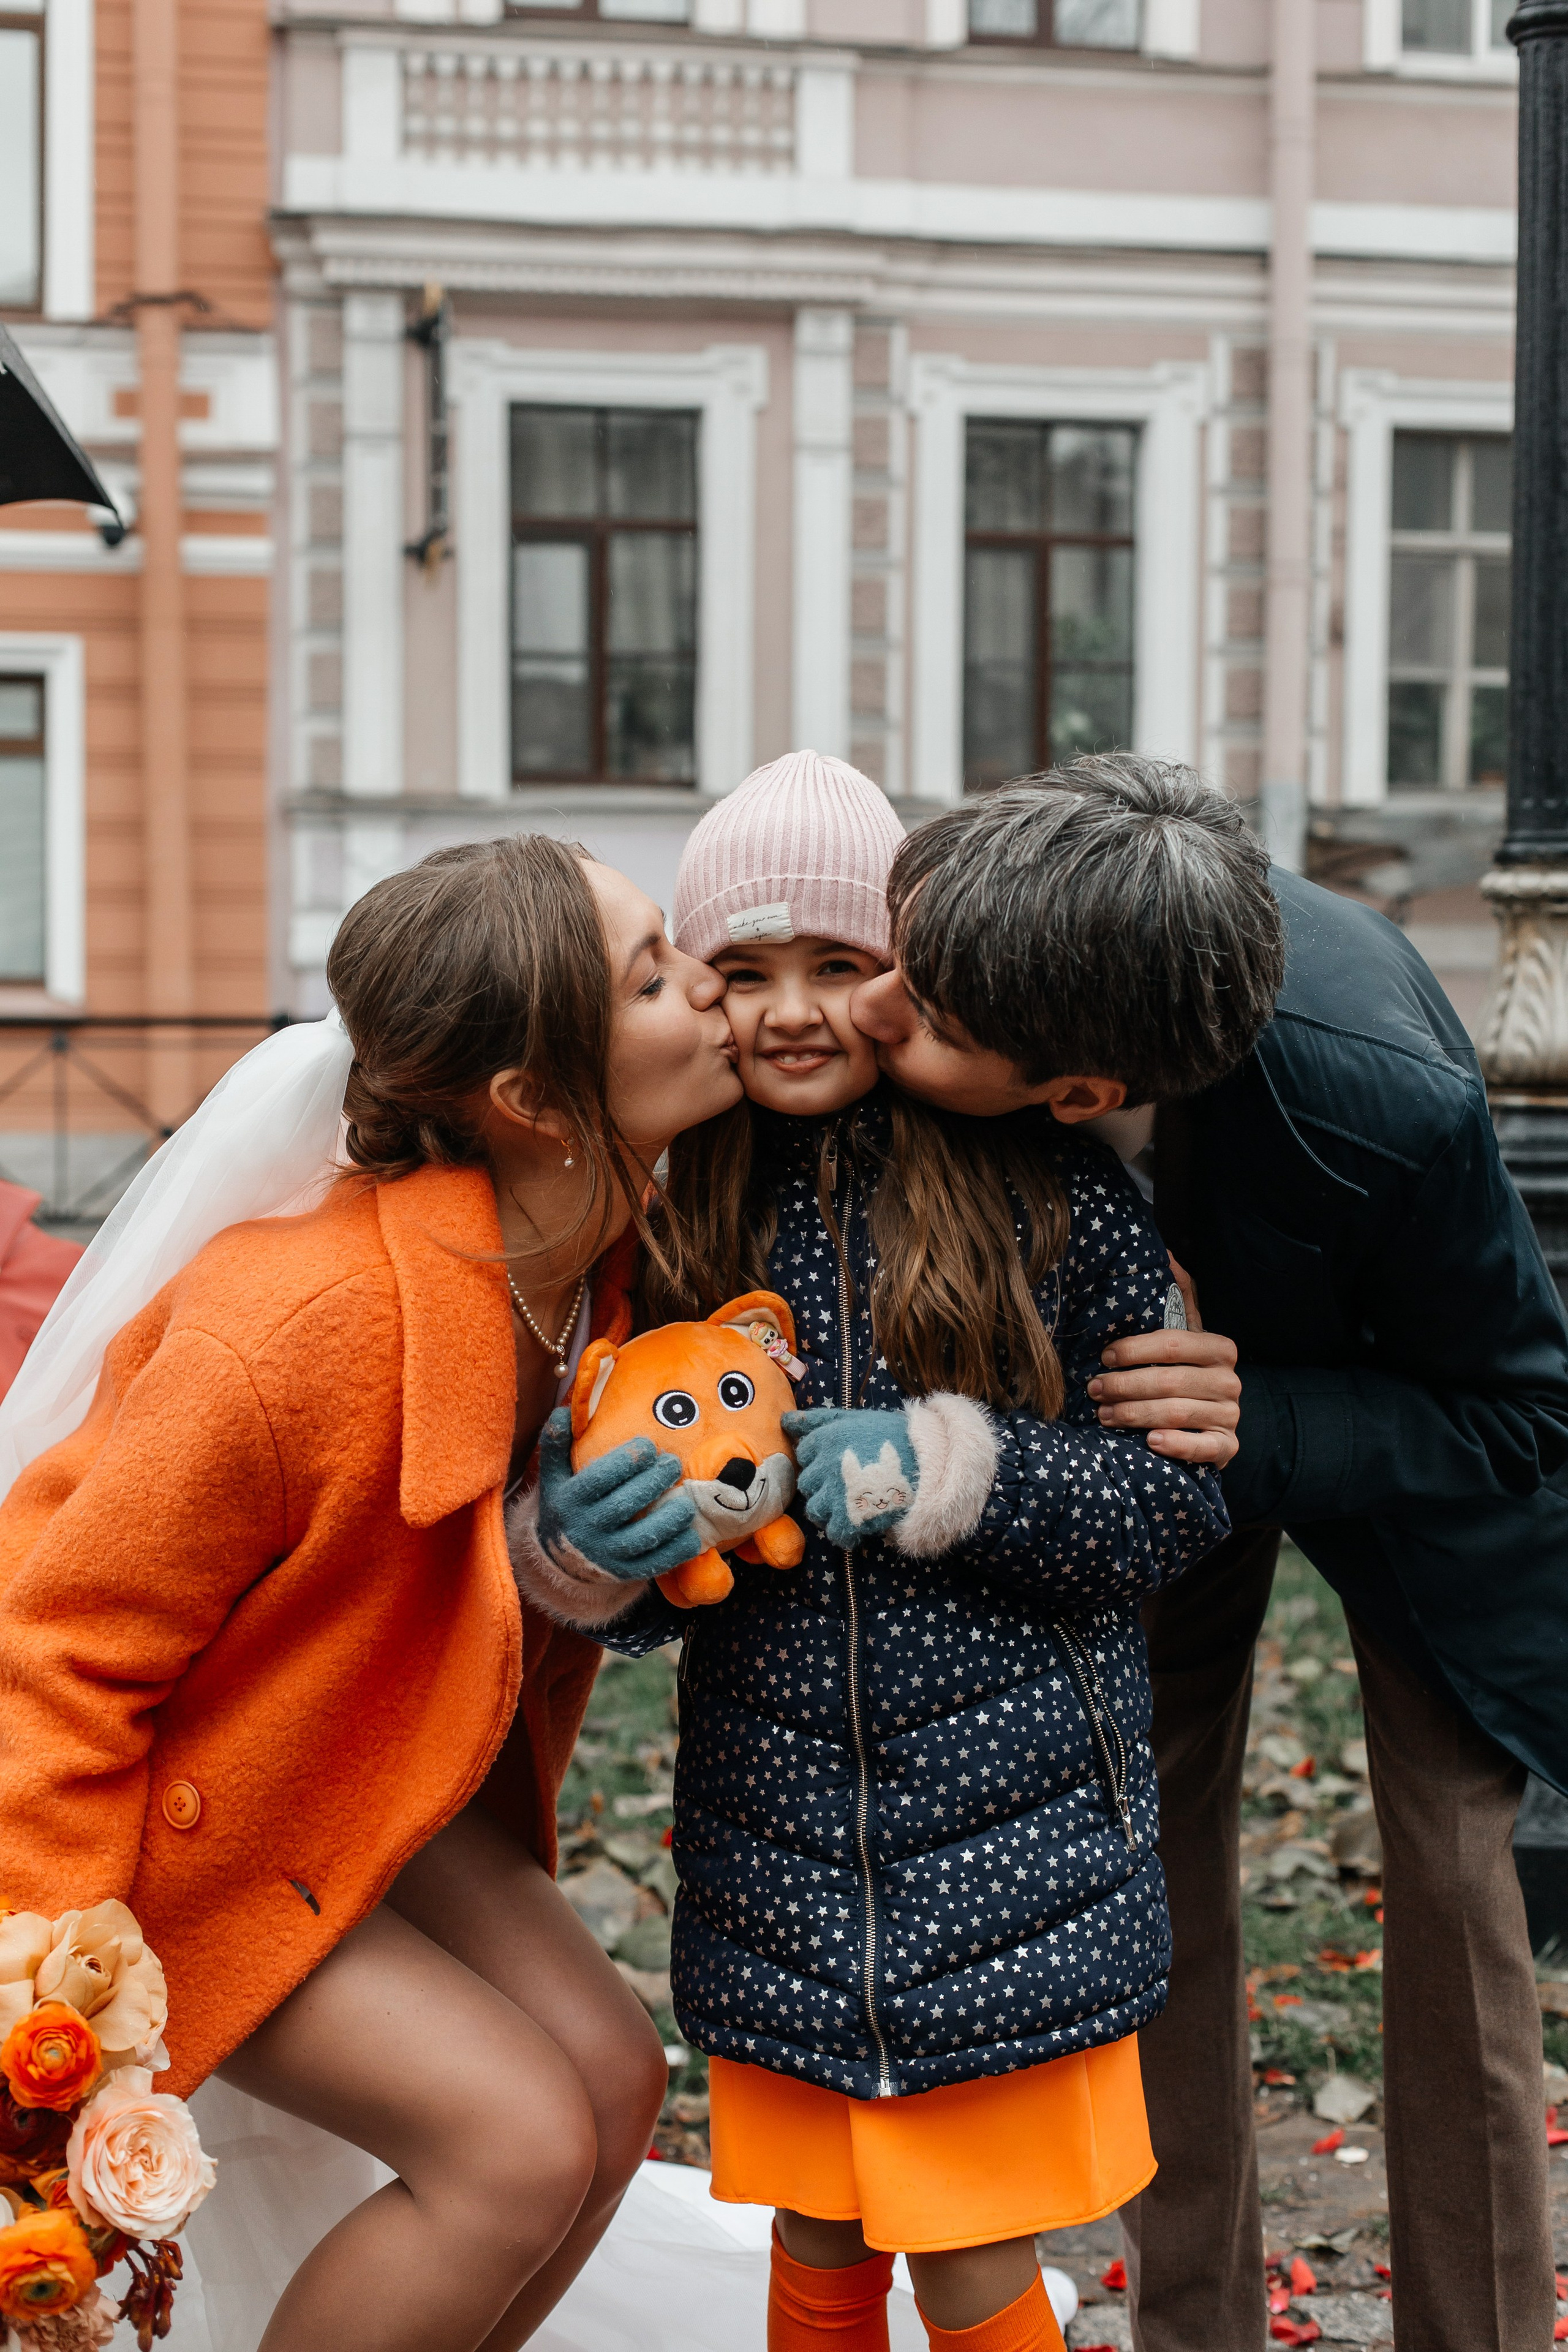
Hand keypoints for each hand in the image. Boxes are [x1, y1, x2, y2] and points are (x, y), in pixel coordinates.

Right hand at [537, 1408, 701, 1579]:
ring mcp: (605, 1555)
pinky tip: (692, 1533)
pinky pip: (654, 1564)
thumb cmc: (566, 1504)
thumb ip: (555, 1445)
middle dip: (653, 1482)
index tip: (648, 1446)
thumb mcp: (553, 1476)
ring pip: (641, 1538)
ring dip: (670, 1517)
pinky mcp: (624, 1573)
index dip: (626, 1461)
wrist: (559, 1559)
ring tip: (688, 1499)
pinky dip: (676, 1550)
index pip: (599, 1479)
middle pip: (624, 1505)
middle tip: (674, 1463)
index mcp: (569, 1501)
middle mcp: (585, 1530)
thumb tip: (562, 1412)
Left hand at [782, 1406, 917, 1549]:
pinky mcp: (850, 1519)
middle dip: (823, 1485)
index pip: (804, 1453)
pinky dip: (845, 1532)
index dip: (820, 1458)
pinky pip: (834, 1533)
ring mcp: (836, 1494)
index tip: (840, 1461)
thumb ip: (817, 1420)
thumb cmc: (892, 1436)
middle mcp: (825, 1466)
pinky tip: (859, 1522)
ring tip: (851, 1504)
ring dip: (830, 1510)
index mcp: (825, 1440)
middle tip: (847, 1484)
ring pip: (815, 1510)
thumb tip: (785, 1421)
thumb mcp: (852, 1419)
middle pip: (807, 1484)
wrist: (929, 1461)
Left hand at [1086, 1259, 1240, 1469]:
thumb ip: (1177, 1297)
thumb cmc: (1184, 1372)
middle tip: (1094, 1389)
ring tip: (1104, 1415)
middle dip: (1125, 1385)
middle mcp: (1229, 1381)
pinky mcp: (1227, 1447)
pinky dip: (1176, 1444)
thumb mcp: (1183, 1333)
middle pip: (1170, 1380)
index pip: (1172, 1344)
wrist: (1208, 1422)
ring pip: (1177, 1412)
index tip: (1104, 1356)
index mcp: (1219, 1348)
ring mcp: (1230, 1415)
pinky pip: (1202, 1448)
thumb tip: (1164, 1253)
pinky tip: (1150, 1442)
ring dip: (1134, 1414)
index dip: (1134, 1349)